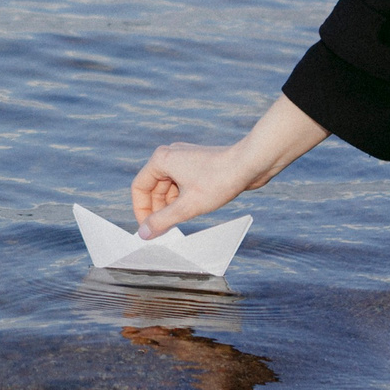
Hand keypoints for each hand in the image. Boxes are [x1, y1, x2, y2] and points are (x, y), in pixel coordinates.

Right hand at [130, 142, 262, 236]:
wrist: (250, 164)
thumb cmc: (219, 180)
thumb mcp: (187, 206)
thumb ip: (162, 221)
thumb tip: (143, 233)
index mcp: (161, 160)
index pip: (139, 187)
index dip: (141, 210)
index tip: (148, 228)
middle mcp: (170, 155)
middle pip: (153, 188)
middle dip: (157, 210)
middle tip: (163, 231)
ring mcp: (185, 159)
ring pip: (168, 187)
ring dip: (170, 206)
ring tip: (178, 223)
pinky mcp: (197, 165)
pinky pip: (182, 184)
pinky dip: (182, 199)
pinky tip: (191, 211)